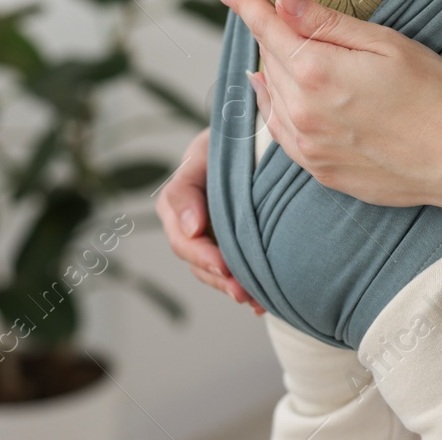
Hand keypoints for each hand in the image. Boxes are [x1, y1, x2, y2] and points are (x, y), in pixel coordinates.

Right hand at [153, 126, 263, 313]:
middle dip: (217, 275)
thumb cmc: (233, 137)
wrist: (257, 138)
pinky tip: (262, 304)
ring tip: (254, 300)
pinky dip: (245, 288)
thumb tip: (191, 227)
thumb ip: (190, 185)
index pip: (181, 229)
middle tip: (240, 290)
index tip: (222, 264)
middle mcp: (188, 219)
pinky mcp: (229, 244)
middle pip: (194, 256)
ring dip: (230, 287)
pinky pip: (230, 273)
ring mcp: (208, 234)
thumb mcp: (208, 148)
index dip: (200, 251)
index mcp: (179, 196)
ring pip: (210, 270)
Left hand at [214, 0, 441, 207]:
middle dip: (268, 33)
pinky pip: (280, 133)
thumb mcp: (386, 44)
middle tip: (272, 13)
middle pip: (269, 60)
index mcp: (317, 72)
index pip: (268, 29)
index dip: (246, 6)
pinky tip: (273, 95)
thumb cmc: (434, 94)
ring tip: (274, 49)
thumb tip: (283, 0)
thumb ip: (327, 24)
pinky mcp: (320, 170)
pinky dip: (273, 107)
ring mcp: (309, 146)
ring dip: (269, 69)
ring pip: (270, 96)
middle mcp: (302, 111)